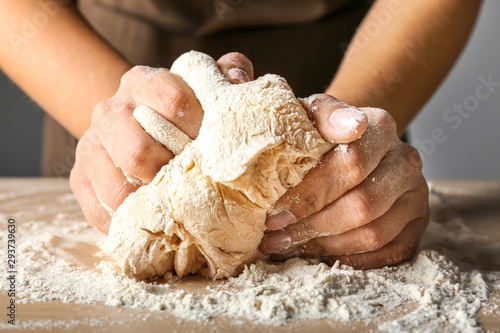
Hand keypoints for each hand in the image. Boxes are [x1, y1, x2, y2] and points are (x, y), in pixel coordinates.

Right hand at [70, 53, 253, 233]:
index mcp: (144, 82)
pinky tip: (152, 222)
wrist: (132, 123)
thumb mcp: (202, 86)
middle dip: (172, 176)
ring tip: (176, 210)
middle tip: (197, 186)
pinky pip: (100, 211)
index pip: (175, 103)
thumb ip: (225, 74)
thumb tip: (239, 79)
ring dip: (150, 205)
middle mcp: (111, 110)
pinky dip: (129, 223)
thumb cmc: (178, 110)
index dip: (202, 130)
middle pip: (139, 151)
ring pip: (116, 188)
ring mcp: (90, 146)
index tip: (219, 148)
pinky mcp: (79, 177)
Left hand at [259, 95, 428, 268]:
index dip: (310, 195)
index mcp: (380, 128)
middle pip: (363, 204)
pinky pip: (389, 253)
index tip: (275, 213)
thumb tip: (351, 126)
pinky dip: (350, 259)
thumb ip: (324, 114)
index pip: (352, 164)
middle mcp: (405, 160)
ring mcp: (416, 194)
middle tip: (275, 237)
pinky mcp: (417, 223)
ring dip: (326, 245)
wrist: (349, 146)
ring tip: (290, 245)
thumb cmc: (321, 136)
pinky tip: (319, 252)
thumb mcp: (312, 115)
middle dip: (313, 225)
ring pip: (374, 234)